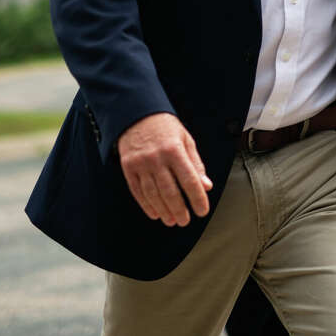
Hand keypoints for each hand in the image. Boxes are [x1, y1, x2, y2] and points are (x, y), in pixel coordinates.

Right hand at [117, 112, 211, 226]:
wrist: (137, 113)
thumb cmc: (165, 127)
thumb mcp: (185, 140)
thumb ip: (196, 164)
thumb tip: (206, 185)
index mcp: (175, 150)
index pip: (189, 180)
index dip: (197, 198)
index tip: (202, 211)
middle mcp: (157, 158)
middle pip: (170, 191)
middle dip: (179, 210)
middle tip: (185, 221)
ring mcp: (141, 164)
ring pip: (153, 194)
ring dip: (163, 211)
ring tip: (171, 220)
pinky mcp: (128, 167)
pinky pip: (137, 191)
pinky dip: (146, 205)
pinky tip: (155, 213)